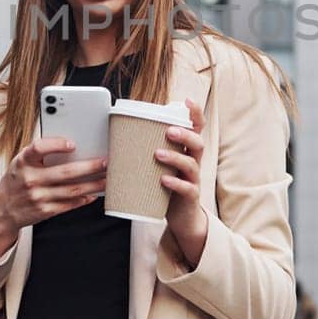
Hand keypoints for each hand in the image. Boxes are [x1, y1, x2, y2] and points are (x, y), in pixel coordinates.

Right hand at [0, 139, 107, 260]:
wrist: (2, 209)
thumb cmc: (17, 180)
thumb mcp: (21, 162)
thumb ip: (40, 154)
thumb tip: (72, 147)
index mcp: (23, 162)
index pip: (39, 148)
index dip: (56, 145)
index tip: (72, 144)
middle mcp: (30, 179)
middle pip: (66, 172)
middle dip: (90, 167)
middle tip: (106, 162)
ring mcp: (38, 197)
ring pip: (72, 190)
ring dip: (94, 184)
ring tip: (107, 179)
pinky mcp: (45, 211)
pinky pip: (69, 204)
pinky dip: (84, 199)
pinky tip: (94, 194)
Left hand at [159, 99, 207, 265]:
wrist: (180, 218)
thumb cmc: (166, 187)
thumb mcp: (161, 166)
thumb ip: (149, 150)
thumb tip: (119, 133)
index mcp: (187, 152)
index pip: (196, 129)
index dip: (195, 114)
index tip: (187, 100)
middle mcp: (194, 163)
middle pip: (198, 143)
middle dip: (185, 134)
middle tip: (168, 130)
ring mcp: (193, 181)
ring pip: (191, 165)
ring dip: (175, 157)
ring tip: (157, 154)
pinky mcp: (190, 198)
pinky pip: (187, 189)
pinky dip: (176, 183)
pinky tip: (163, 180)